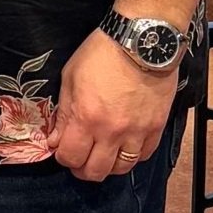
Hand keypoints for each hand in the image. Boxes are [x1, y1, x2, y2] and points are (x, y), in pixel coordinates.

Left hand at [46, 30, 177, 181]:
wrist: (141, 41)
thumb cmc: (101, 53)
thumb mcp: (70, 77)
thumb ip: (63, 113)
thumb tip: (55, 139)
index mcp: (86, 118)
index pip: (70, 157)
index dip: (62, 157)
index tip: (62, 149)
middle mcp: (112, 131)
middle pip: (95, 171)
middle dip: (82, 168)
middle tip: (80, 158)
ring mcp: (137, 132)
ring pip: (121, 169)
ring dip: (108, 166)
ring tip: (102, 154)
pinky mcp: (156, 128)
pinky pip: (144, 156)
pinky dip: (132, 156)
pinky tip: (124, 146)